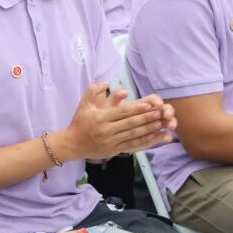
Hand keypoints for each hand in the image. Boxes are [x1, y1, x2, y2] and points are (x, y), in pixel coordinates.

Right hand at [58, 84, 175, 160]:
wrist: (72, 144)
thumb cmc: (79, 122)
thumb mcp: (83, 104)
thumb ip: (93, 91)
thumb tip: (107, 82)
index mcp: (100, 117)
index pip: (122, 112)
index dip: (137, 109)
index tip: (150, 105)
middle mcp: (106, 130)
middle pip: (130, 123)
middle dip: (147, 118)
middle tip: (160, 113)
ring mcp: (110, 141)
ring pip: (132, 135)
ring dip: (148, 129)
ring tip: (160, 123)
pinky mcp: (113, 150)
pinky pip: (131, 145)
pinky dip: (143, 141)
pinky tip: (152, 137)